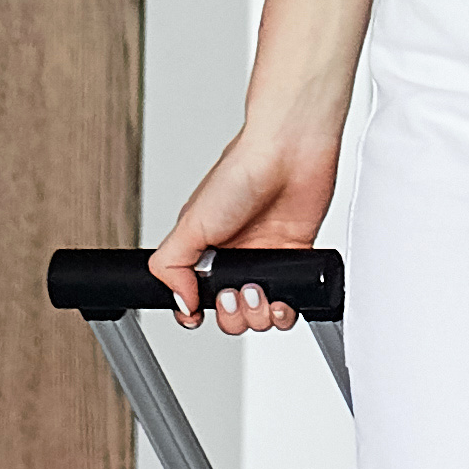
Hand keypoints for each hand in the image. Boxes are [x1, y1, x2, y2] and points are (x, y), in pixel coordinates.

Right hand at [154, 114, 336, 327]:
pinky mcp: (296, 258)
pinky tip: (281, 300)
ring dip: (258, 314)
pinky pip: (291, 301)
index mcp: (204, 248)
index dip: (195, 311)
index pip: (193, 296)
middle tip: (235, 293)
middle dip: (231, 314)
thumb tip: (180, 301)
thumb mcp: (191, 222)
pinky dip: (286, 312)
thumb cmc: (241, 172)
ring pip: (258, 313)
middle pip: (228, 312)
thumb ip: (172, 265)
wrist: (289, 153)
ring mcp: (265, 259)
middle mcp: (234, 255)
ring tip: (259, 290)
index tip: (198, 312)